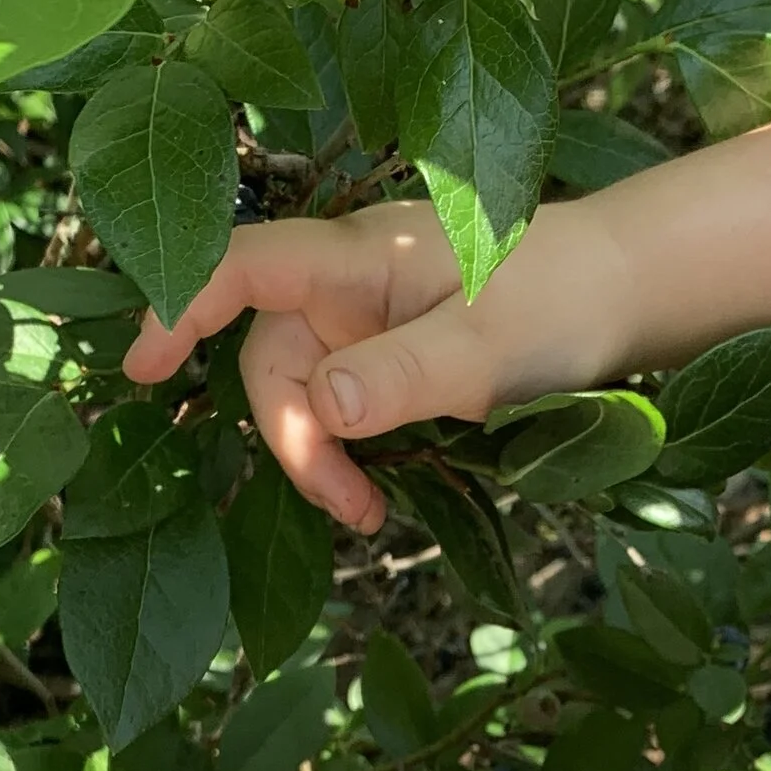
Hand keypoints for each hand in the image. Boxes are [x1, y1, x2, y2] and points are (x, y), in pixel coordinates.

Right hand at [124, 198, 639, 531]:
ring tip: (370, 513)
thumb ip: (399, 376)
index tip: (139, 365)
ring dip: (322, 456)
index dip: (180, 306)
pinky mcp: (392, 353)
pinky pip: (342, 402)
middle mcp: (349, 283)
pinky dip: (350, 449)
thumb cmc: (565, 296)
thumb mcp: (487, 347)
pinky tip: (380, 489)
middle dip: (293, 438)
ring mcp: (369, 319)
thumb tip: (320, 407)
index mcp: (357, 257)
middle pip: (270, 357)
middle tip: (353, 508)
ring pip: (304, 390)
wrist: (632, 288)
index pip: (242, 269)